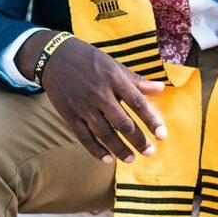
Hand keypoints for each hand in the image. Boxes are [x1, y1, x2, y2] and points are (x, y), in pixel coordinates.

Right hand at [16, 30, 166, 163]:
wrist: (55, 57)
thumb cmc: (90, 60)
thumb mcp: (115, 65)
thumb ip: (137, 81)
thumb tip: (162, 89)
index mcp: (114, 78)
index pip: (137, 103)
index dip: (151, 120)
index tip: (162, 135)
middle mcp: (100, 93)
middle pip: (122, 122)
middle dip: (137, 140)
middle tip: (150, 152)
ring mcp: (83, 105)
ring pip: (104, 133)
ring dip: (119, 149)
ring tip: (132, 159)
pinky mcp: (69, 115)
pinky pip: (84, 137)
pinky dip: (96, 150)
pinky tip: (107, 159)